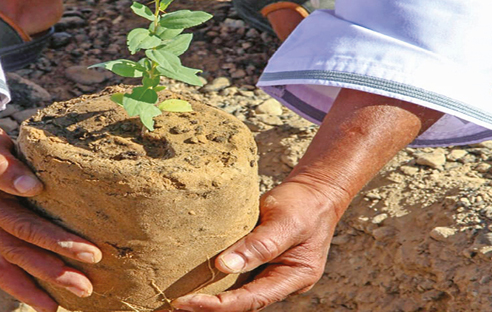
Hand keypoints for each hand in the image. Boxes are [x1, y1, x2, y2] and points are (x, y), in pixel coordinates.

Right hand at [0, 91, 101, 311]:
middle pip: (18, 251)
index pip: (25, 225)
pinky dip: (13, 284)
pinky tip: (37, 298)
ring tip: (60, 307)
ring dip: (33, 288)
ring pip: (4, 265)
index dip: (58, 240)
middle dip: (54, 272)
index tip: (92, 253)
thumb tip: (33, 187)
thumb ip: (1, 164)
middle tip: (87, 287)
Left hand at [171, 180, 341, 311]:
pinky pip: (237, 276)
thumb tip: (224, 265)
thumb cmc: (303, 204)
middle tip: (176, 305)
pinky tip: (194, 280)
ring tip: (180, 299)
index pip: (252, 300)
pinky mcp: (259, 262)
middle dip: (210, 307)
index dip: (219, 305)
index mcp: (294, 278)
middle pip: (243, 303)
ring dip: (211, 297)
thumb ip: (259, 245)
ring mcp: (270, 273)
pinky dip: (217, 281)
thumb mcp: (284, 222)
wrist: (315, 192)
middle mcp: (281, 281)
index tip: (188, 302)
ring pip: (238, 292)